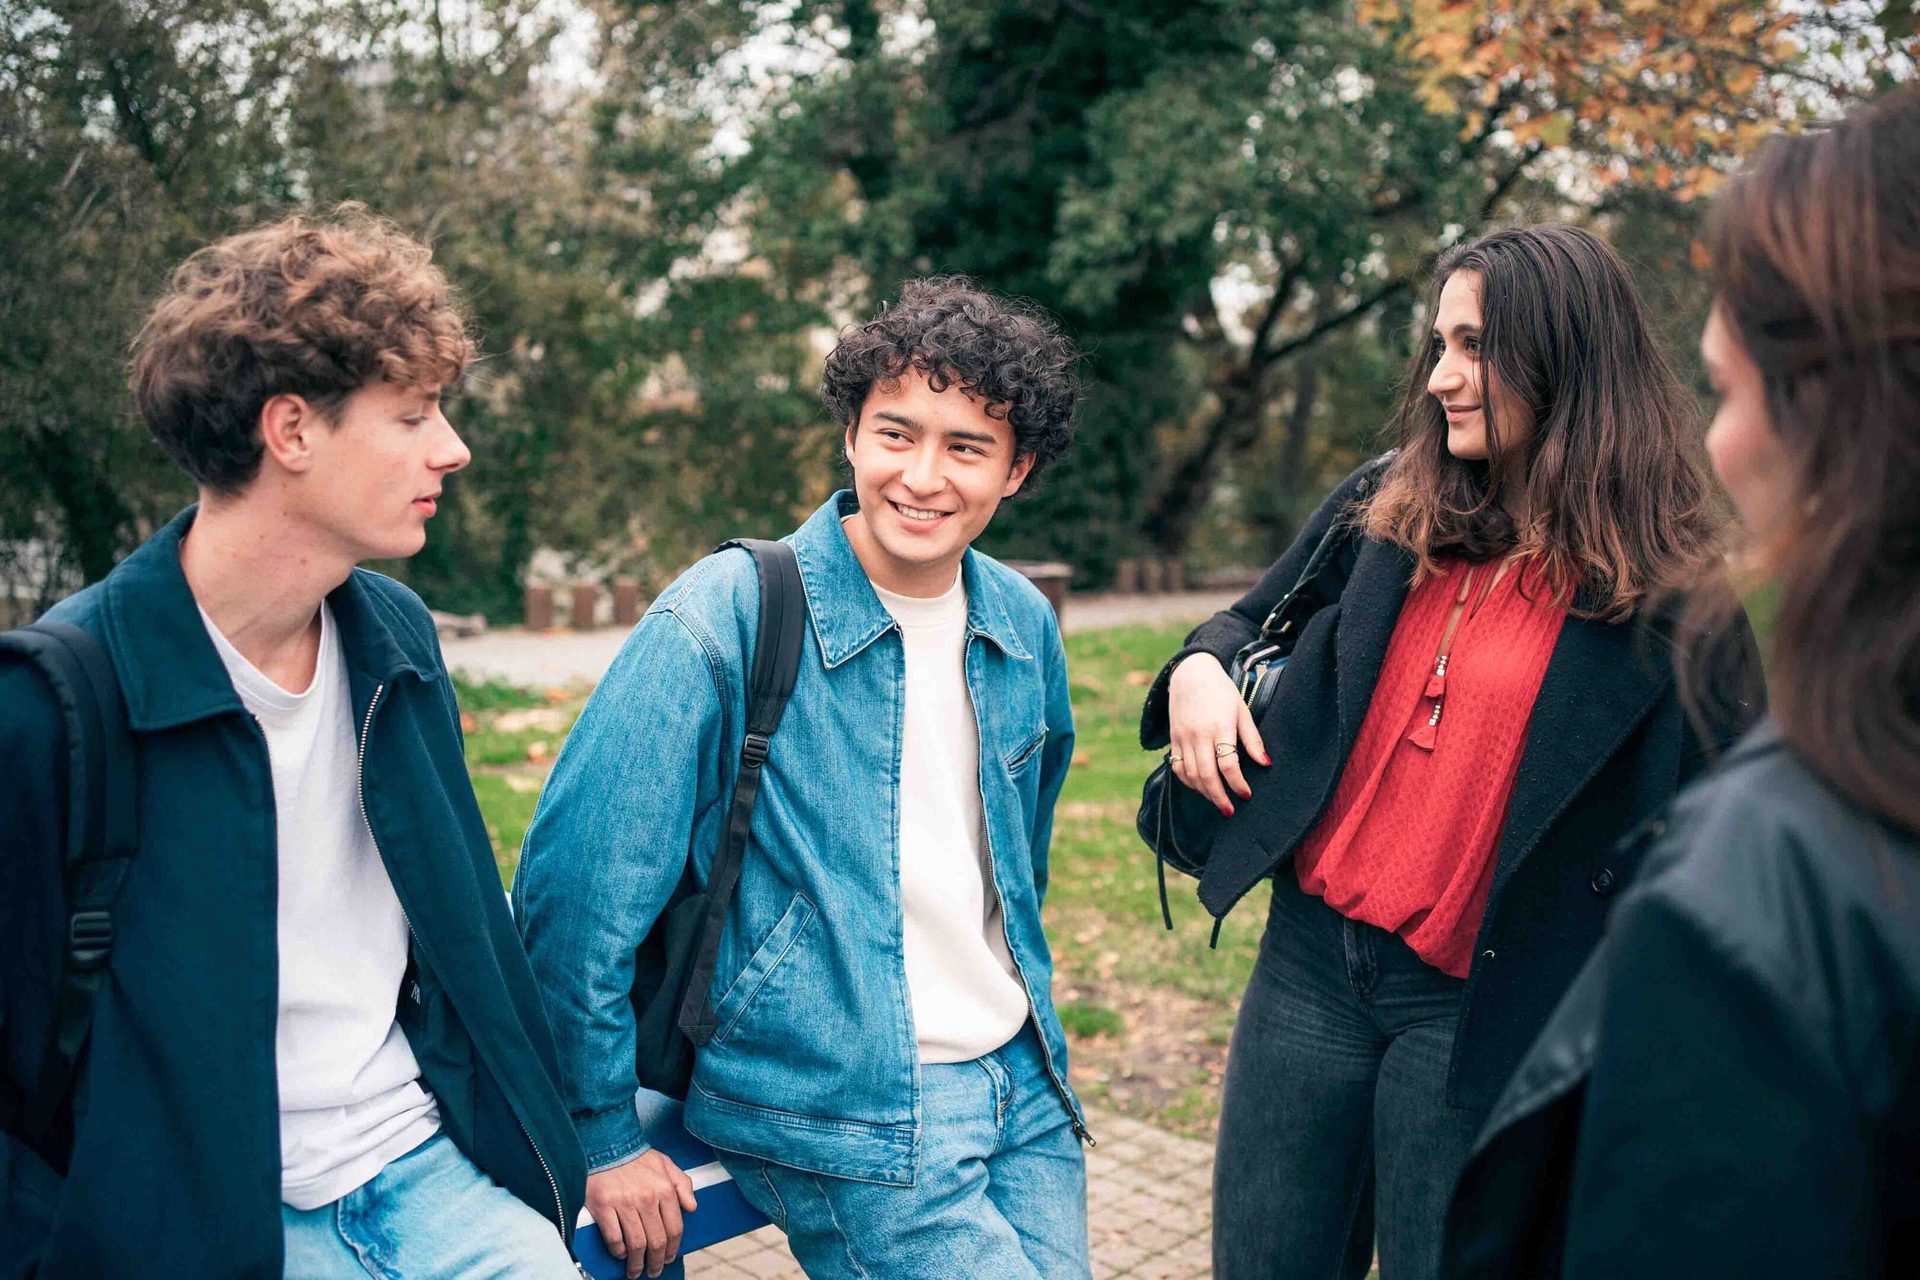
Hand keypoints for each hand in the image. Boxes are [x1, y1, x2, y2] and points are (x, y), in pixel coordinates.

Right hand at [586, 1149, 698, 1278]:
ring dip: (637, 1263)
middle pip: (656, 1241)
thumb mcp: (665, 1163)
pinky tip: (620, 1254)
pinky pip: (614, 1238)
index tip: (668, 1258)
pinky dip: (618, 1251)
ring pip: (636, 1244)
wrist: (606, 1144)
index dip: (672, 1249)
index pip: (674, 1229)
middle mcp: (647, 1198)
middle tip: (653, 1271)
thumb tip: (692, 1207)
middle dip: (656, 1262)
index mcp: (664, 1189)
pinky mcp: (603, 1207)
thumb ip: (682, 1184)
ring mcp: (624, 1204)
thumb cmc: (635, 1156)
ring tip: (635, 1271)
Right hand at [1167, 653, 1268, 815]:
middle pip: (1206, 774)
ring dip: (1204, 792)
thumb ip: (1252, 738)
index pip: (1227, 763)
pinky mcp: (1173, 739)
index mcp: (1220, 726)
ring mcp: (1183, 737)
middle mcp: (1199, 734)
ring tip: (1218, 801)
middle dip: (1219, 797)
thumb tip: (1266, 763)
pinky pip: (1177, 767)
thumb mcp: (1242, 710)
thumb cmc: (1221, 691)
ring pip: (1190, 775)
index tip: (1246, 794)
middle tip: (1230, 811)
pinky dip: (1188, 782)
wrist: (1191, 672)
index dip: (1237, 783)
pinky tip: (1200, 787)